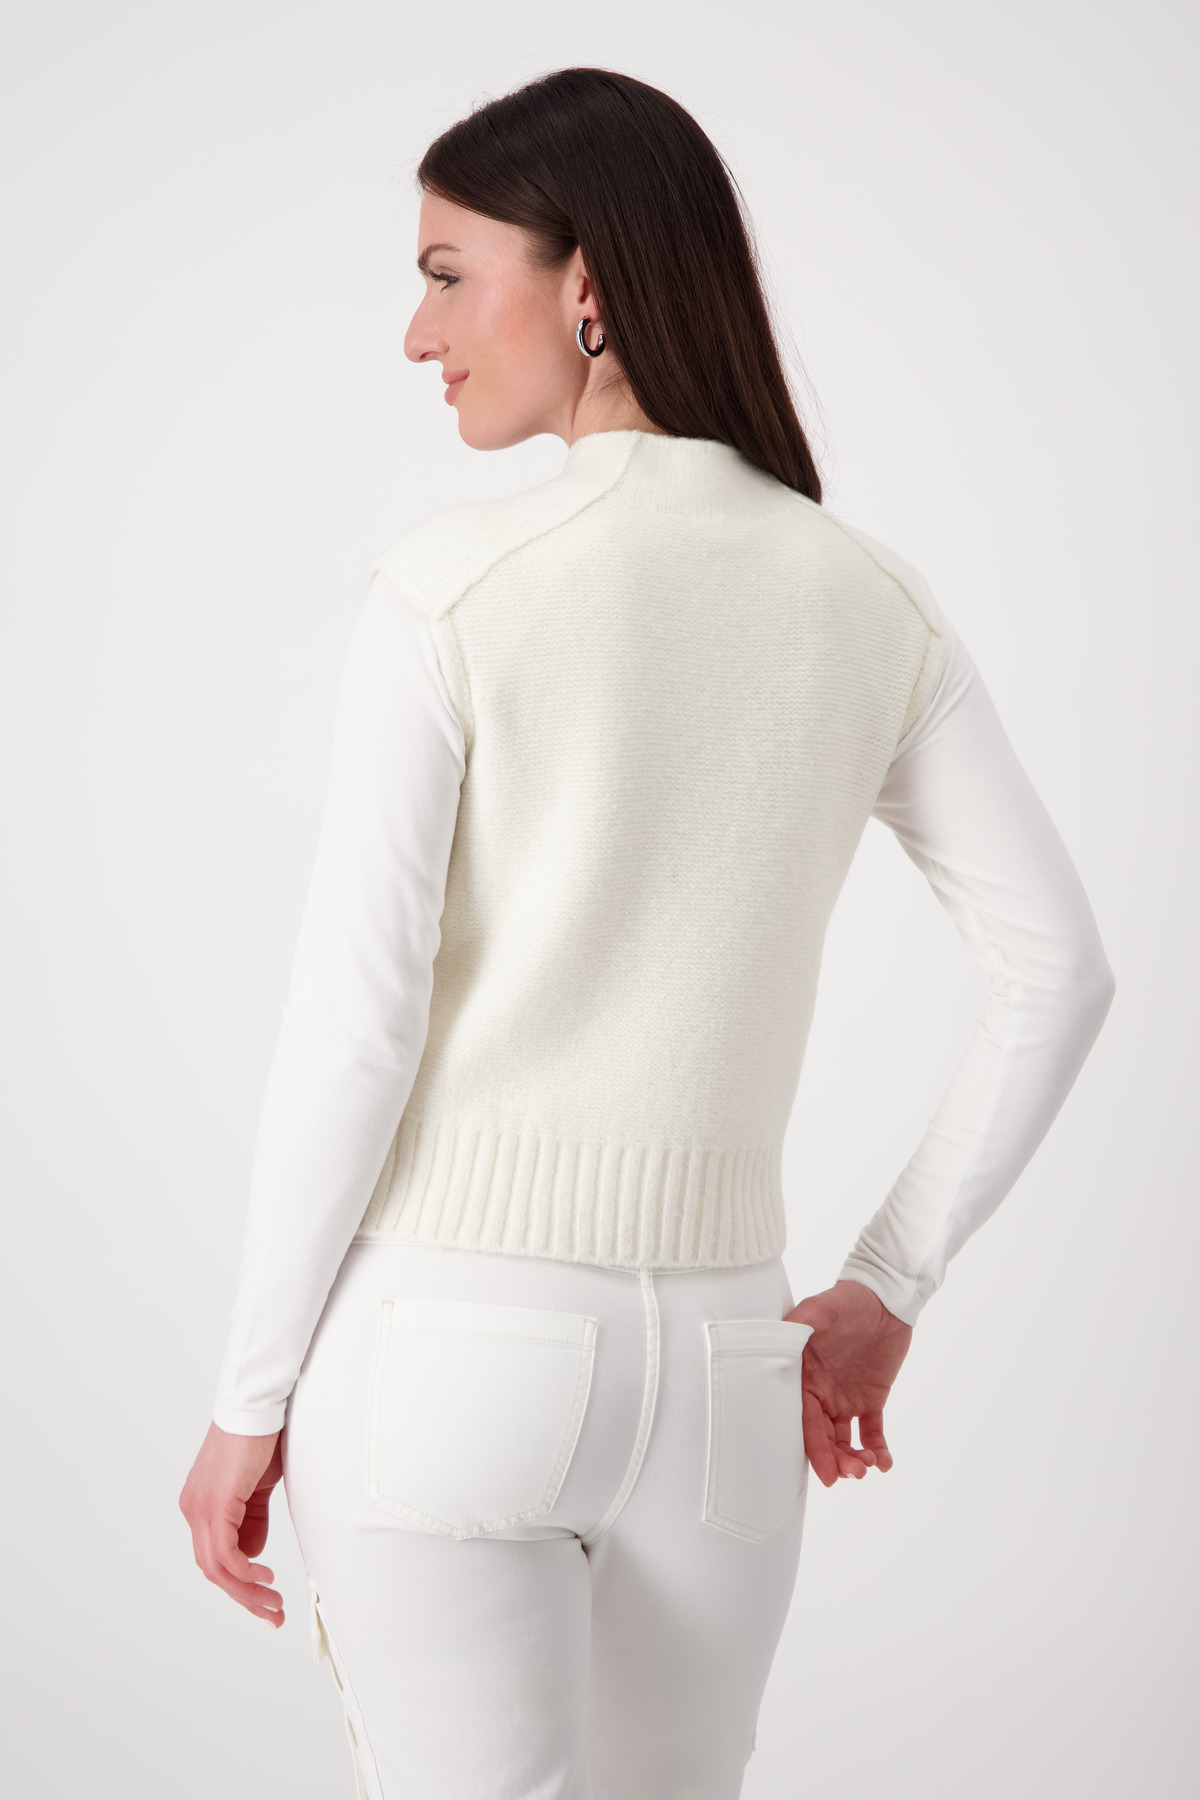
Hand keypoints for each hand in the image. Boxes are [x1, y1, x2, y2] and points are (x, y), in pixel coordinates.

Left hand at [179, 1421, 285, 1625]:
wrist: (257, 1407)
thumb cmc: (260, 1439)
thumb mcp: (256, 1489)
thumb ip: (252, 1520)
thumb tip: (252, 1554)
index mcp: (200, 1506)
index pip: (214, 1557)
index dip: (239, 1584)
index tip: (265, 1598)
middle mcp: (193, 1510)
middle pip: (213, 1570)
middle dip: (244, 1597)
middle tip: (272, 1614)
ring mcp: (200, 1509)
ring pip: (217, 1568)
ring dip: (247, 1592)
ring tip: (273, 1604)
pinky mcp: (215, 1505)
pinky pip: (225, 1554)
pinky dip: (245, 1573)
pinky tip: (264, 1579)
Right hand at [787, 1279, 912, 1487]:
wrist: (884, 1297)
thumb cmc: (847, 1300)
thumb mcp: (821, 1309)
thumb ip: (801, 1323)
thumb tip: (780, 1337)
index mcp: (803, 1379)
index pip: (806, 1423)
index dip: (815, 1450)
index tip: (827, 1476)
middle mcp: (820, 1394)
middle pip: (824, 1438)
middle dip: (836, 1461)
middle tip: (854, 1473)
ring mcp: (845, 1399)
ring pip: (845, 1441)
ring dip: (855, 1459)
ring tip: (871, 1465)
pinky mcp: (871, 1399)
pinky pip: (872, 1431)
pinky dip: (878, 1450)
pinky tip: (885, 1462)